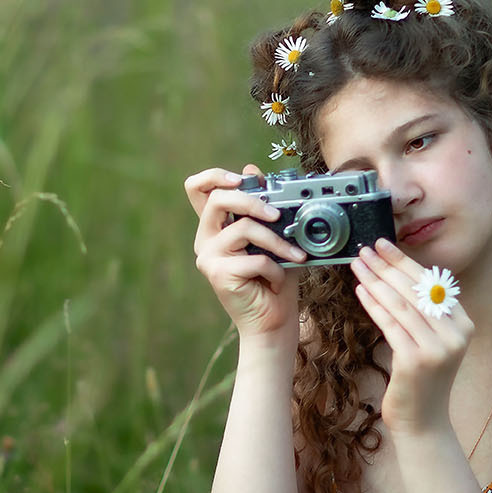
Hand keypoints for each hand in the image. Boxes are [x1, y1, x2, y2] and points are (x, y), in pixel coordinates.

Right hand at [185, 164, 305, 341]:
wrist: (273, 321)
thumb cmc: (274, 279)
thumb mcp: (274, 237)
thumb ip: (262, 207)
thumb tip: (252, 170)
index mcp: (215, 227)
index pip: (197, 189)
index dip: (214, 176)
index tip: (241, 178)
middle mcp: (206, 239)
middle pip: (217, 199)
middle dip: (251, 200)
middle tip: (277, 214)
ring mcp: (209, 257)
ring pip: (243, 228)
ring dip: (277, 241)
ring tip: (294, 256)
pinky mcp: (218, 274)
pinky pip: (255, 258)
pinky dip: (276, 269)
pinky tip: (277, 281)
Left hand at [351, 238, 473, 433]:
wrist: (423, 421)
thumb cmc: (421, 379)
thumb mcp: (431, 341)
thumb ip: (424, 313)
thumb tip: (396, 274)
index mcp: (463, 324)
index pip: (432, 283)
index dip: (405, 261)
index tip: (384, 245)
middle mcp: (456, 334)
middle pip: (416, 290)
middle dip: (387, 266)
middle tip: (365, 249)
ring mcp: (437, 348)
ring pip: (401, 304)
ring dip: (376, 280)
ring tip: (358, 264)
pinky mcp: (415, 360)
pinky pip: (390, 324)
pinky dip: (373, 304)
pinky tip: (360, 290)